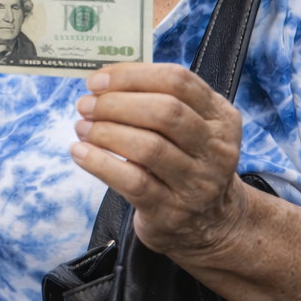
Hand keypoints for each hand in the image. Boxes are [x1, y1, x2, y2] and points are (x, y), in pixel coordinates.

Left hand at [71, 63, 245, 256]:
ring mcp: (197, 183)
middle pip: (165, 112)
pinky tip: (80, 152)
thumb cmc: (185, 163)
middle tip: (86, 105)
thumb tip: (101, 83)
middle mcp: (215, 149)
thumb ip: (156, 100)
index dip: (131, 76)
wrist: (208, 225)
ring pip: (149, 147)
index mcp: (221, 118)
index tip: (97, 81)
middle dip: (116, 104)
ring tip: (82, 128)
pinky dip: (100, 163)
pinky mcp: (171, 210)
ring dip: (105, 132)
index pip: (178, 81)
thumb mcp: (189, 129)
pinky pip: (132, 182)